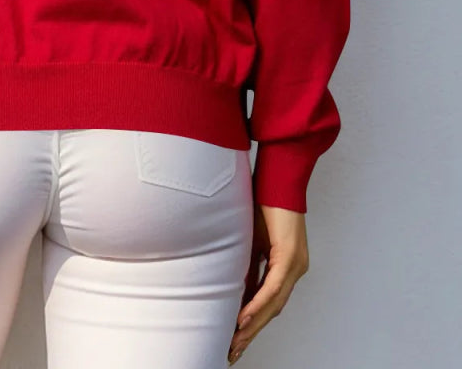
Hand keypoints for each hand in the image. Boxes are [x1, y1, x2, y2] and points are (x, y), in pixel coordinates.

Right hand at [227, 202, 308, 362]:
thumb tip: (236, 287)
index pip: (270, 302)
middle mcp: (295, 269)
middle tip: (233, 350)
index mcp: (287, 266)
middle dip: (251, 332)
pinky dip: (257, 304)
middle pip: (272, 309)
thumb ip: (249, 264)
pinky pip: (273, 287)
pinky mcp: (290, 256)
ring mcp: (295, 264)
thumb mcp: (251, 239)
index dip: (253, 322)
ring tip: (236, 341)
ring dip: (252, 324)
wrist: (277, 177)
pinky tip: (243, 318)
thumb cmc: (264, 202)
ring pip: (274, 303)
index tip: (236, 338)